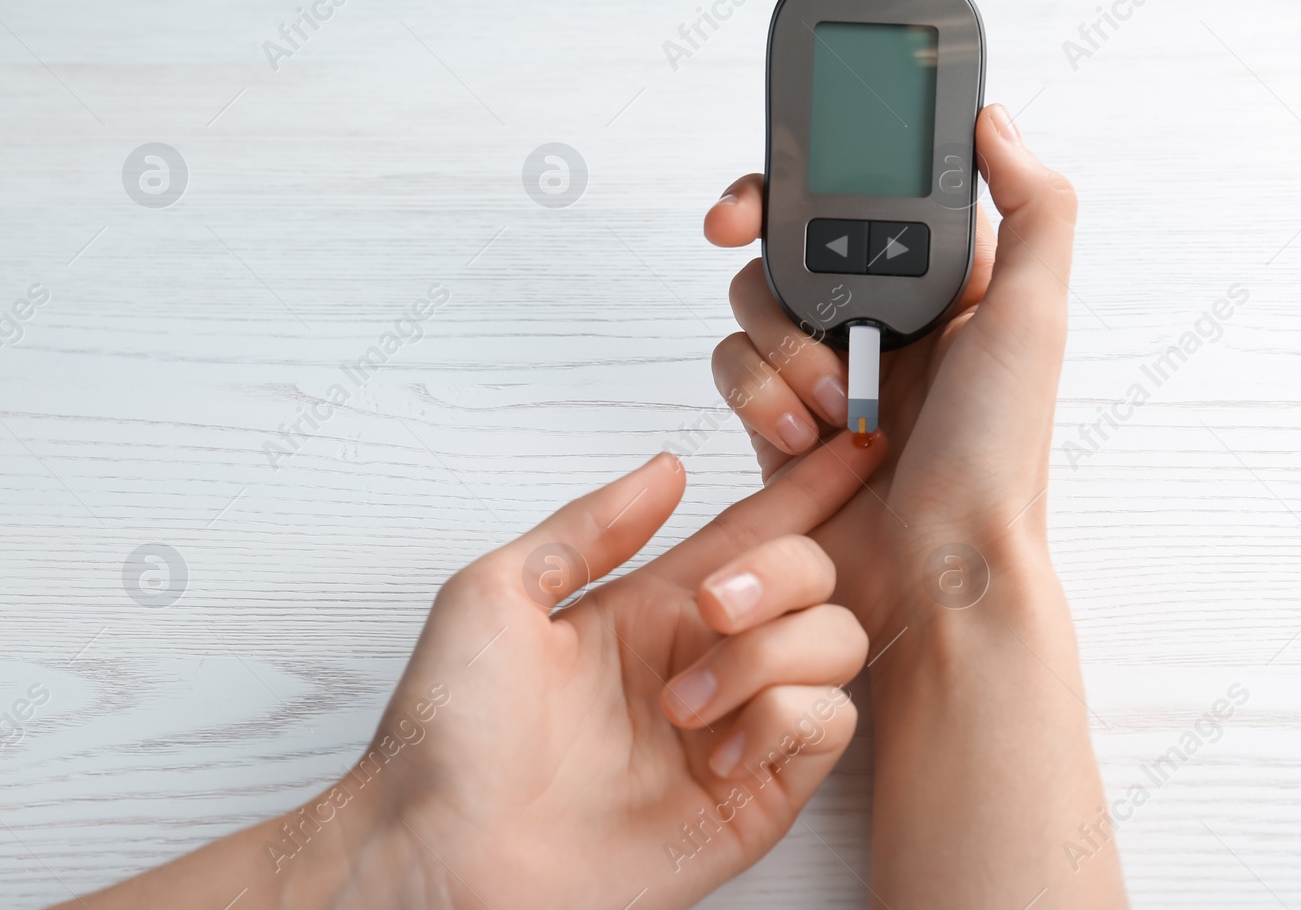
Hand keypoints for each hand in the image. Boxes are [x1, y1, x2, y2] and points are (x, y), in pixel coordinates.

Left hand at [62, 433, 886, 909]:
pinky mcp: (755, 796)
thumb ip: (589, 527)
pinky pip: (830, 726)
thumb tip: (667, 468)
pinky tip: (717, 750)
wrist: (444, 855)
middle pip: (813, 577)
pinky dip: (785, 718)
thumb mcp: (495, 596)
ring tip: (683, 704)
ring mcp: (735, 728)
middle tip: (714, 604)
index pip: (753, 531)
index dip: (808, 487)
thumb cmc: (449, 735)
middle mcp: (705, 660)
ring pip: (834, 644)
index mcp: (651, 608)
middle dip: (782, 570)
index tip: (856, 445)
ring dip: (767, 655)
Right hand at [703, 104, 1076, 639]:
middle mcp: (880, 316)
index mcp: (941, 280)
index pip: (863, 194)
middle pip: (790, 238)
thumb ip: (1034, 208)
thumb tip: (995, 117)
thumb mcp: (1035, 318)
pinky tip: (800, 435)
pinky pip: (735, 371)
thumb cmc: (997, 457)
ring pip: (752, 303)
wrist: (941, 577)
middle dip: (768, 248)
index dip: (810, 171)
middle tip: (739, 237)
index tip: (775, 176)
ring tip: (832, 405)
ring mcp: (825, 368)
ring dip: (779, 346)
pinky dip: (756, 395)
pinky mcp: (780, 420)